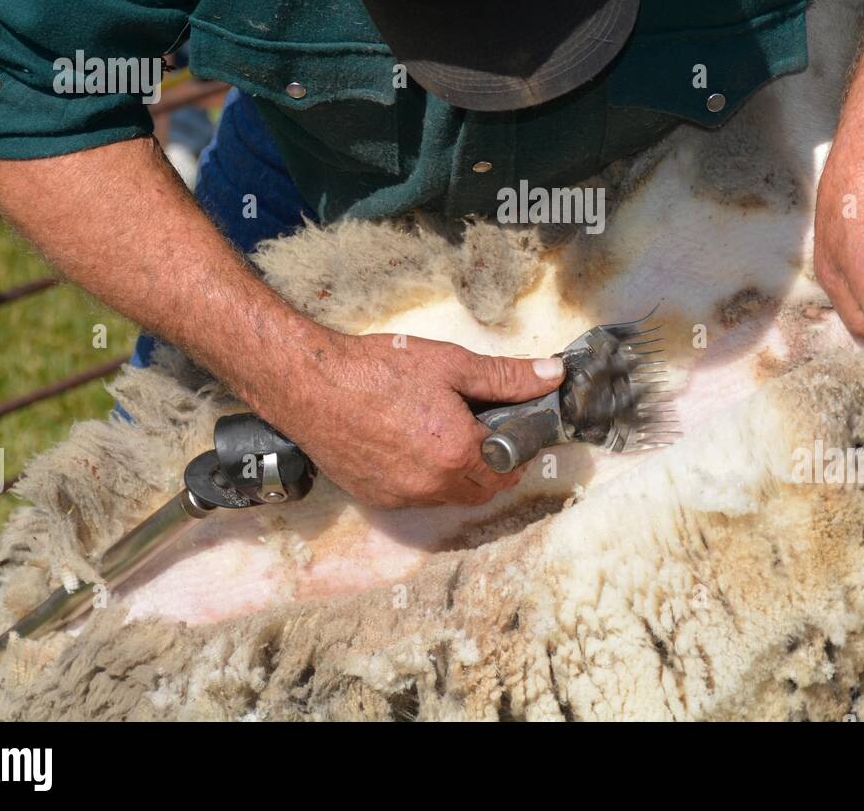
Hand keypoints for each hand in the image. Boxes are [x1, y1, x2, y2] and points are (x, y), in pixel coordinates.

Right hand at [258, 329, 564, 507]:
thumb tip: (552, 376)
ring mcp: (401, 496)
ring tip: (442, 433)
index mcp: (457, 453)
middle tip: (480, 431)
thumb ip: (506, 377)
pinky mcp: (375, 498)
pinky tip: (410, 444)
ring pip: (448, 497)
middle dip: (491, 468)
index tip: (510, 430)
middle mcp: (432, 485)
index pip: (509, 472)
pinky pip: (415, 497)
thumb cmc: (378, 370)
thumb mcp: (450, 364)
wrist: (311, 385)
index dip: (517, 452)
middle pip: (481, 492)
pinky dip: (424, 479)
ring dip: (458, 475)